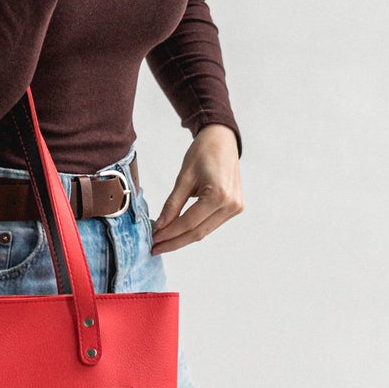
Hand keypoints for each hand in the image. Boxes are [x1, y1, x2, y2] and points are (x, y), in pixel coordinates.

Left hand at [148, 125, 243, 252]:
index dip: (169, 234)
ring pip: (205, 231)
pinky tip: (179, 231)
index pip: (189, 223)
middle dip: (175, 242)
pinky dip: (194, 228)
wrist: (222, 139)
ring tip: (163, 241)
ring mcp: (235, 208)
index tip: (153, 240)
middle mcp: (231, 205)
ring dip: (184, 237)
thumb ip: (173, 204)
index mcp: (219, 195)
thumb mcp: (184, 177)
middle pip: (198, 232)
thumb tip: (161, 226)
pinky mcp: (235, 207)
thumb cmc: (203, 152)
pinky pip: (211, 223)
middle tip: (155, 248)